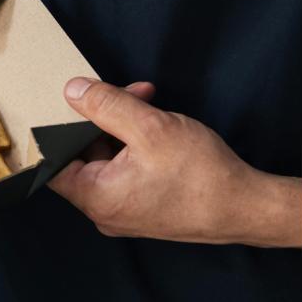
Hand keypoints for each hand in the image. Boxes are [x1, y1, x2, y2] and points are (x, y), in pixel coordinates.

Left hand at [50, 78, 301, 247]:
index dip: (58, 128)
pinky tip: (154, 121)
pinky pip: (125, 169)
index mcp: (94, 197)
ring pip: (107, 158)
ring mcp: (123, 210)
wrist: (248, 208)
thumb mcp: (150, 128)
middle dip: (101, 117)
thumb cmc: (202, 176)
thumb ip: (106, 106)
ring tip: (145, 100)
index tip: (65, 104)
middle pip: (83, 155)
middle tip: (123, 92)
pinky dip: (134, 145)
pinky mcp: (142, 206)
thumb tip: (72, 91)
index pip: (53, 162)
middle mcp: (103, 210)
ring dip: (121, 126)